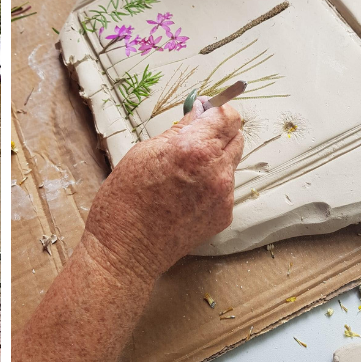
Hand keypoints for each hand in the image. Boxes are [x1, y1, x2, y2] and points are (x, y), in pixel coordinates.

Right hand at [84, 97, 244, 281]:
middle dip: (220, 133)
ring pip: (231, 164)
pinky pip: (225, 189)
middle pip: (237, 137)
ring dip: (216, 160)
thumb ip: (177, 132)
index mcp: (194, 148)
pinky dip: (212, 186)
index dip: (218, 110)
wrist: (125, 251)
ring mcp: (222, 195)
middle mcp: (215, 170)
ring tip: (186, 173)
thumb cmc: (124, 202)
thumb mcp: (143, 152)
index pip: (227, 116)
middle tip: (197, 139)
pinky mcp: (223, 215)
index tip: (208, 112)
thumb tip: (197, 114)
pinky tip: (187, 195)